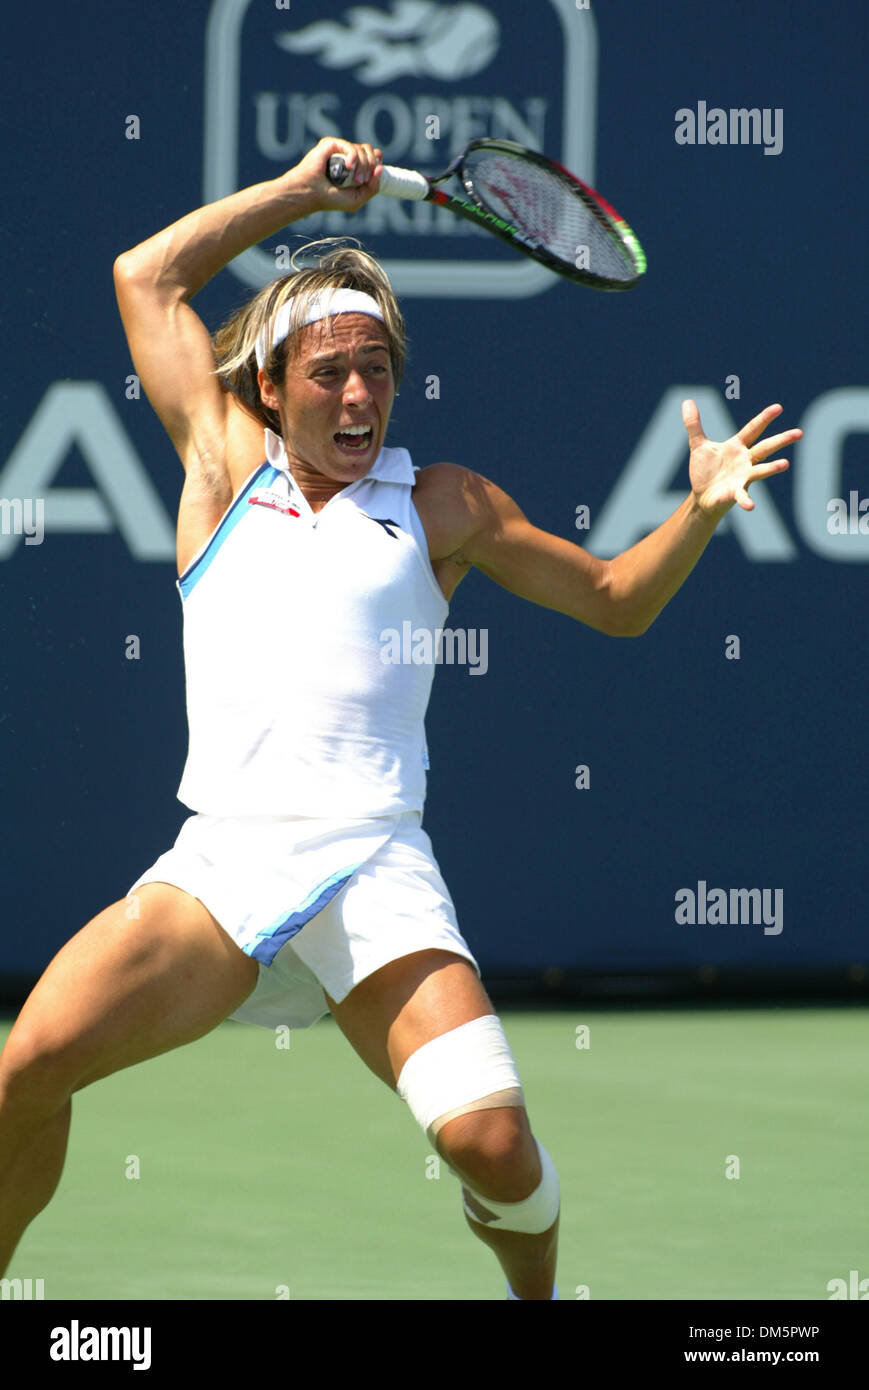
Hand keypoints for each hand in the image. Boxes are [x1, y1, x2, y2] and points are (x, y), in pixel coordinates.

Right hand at [286, 137, 383, 213]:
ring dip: (363, 165)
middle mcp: (347, 156)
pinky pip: (350, 146)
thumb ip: (373, 187)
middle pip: (369, 151)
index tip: (375, 172)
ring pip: (362, 149)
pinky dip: (353, 157)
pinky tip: (349, 167)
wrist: (311, 194)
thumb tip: (380, 167)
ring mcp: (339, 149)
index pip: (373, 155)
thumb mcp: (358, 199)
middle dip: (371, 166)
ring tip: (355, 179)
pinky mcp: (331, 144)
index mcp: (355, 167)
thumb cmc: (331, 199)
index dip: (377, 161)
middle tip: (361, 181)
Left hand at [683, 400, 801, 519]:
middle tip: (799, 433)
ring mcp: (743, 477)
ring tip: (785, 464)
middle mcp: (745, 461)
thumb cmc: (705, 470)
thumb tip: (687, 401)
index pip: (753, 429)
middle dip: (781, 440)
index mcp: (737, 446)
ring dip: (772, 468)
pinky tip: (751, 506)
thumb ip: (694, 424)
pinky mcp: (735, 493)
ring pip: (760, 471)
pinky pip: (742, 496)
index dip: (764, 418)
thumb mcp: (698, 445)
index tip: (778, 407)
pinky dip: (746, 501)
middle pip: (765, 448)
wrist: (701, 496)